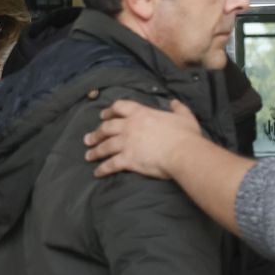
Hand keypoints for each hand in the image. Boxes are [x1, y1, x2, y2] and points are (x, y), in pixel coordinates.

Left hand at [83, 98, 202, 178]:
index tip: (103, 115)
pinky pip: (110, 164)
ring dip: (95, 150)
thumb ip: (178, 108)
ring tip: (88, 155)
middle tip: (89, 138)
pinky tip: (97, 172)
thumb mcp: (184, 116)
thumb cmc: (185, 135)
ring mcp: (127, 143)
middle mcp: (130, 126)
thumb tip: (174, 102)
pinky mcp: (127, 159)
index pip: (120, 107)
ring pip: (105, 146)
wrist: (183, 152)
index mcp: (142, 113)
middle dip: (96, 133)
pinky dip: (102, 169)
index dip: (109, 111)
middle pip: (107, 127)